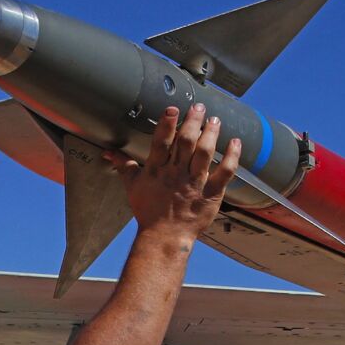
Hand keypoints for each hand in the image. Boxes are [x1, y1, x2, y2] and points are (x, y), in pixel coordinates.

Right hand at [103, 103, 241, 240]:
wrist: (165, 237)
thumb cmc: (149, 211)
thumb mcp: (133, 187)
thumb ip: (124, 165)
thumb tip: (109, 152)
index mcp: (157, 170)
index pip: (161, 142)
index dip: (167, 124)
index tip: (173, 109)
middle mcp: (176, 174)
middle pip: (186, 142)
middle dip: (194, 121)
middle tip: (199, 107)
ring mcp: (195, 183)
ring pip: (205, 153)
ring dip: (212, 133)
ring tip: (215, 120)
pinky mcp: (211, 193)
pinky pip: (225, 172)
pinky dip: (232, 157)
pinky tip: (235, 143)